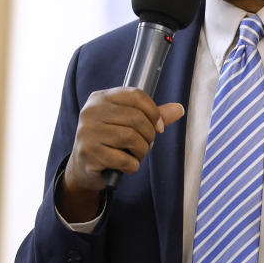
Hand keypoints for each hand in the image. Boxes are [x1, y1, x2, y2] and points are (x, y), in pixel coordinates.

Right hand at [58, 87, 183, 221]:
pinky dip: (133, 165)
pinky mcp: (88, 153)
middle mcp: (91, 111)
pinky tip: (128, 165)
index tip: (159, 127)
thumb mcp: (130, 123)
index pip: (136, 95)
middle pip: (136, 118)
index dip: (154, 112)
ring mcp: (87, 132)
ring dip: (142, 151)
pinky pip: (123, 159)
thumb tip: (179, 109)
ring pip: (131, 138)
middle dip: (149, 135)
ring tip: (138, 154)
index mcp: (101, 98)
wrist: (84, 167)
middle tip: (147, 144)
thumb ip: (153, 115)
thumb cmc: (111, 141)